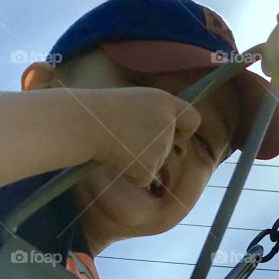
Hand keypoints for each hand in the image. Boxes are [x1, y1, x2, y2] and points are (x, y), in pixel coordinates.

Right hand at [83, 87, 199, 190]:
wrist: (85, 124)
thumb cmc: (102, 111)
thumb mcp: (136, 101)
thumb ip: (157, 115)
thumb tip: (171, 141)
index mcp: (166, 103)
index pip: (192, 119)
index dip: (185, 129)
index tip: (177, 133)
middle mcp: (168, 124)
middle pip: (171, 145)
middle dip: (154, 147)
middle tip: (128, 138)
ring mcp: (160, 148)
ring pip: (156, 162)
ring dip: (140, 160)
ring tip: (119, 144)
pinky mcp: (149, 168)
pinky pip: (145, 177)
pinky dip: (132, 173)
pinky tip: (117, 158)